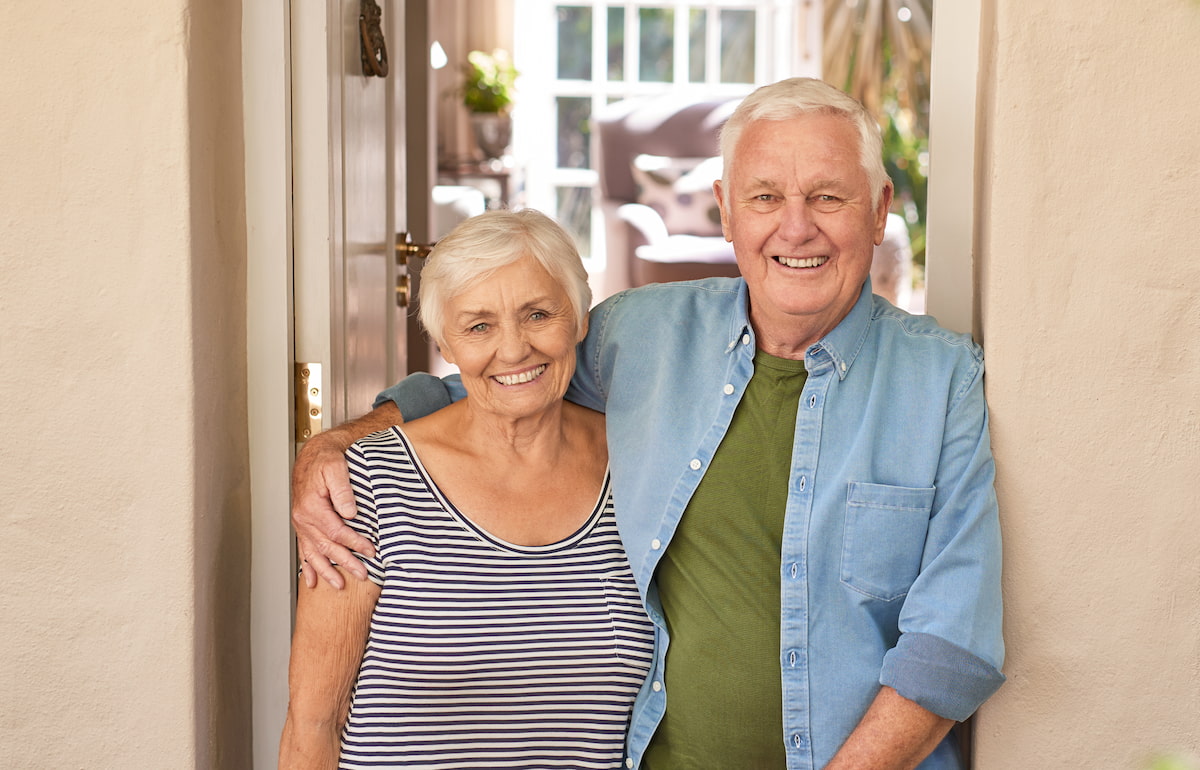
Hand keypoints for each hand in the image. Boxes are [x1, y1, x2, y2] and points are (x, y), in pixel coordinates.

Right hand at [290, 435, 373, 589]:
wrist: (313, 455)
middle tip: (362, 574)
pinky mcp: (303, 525)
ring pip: (313, 553)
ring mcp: (301, 524)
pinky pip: (303, 550)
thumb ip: (342, 490)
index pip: (336, 532)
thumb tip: (350, 512)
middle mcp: (303, 518)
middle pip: (326, 547)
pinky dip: (308, 567)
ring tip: (339, 584)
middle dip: (345, 562)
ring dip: (326, 571)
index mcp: (312, 506)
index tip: (371, 551)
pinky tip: (312, 580)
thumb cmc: (325, 460)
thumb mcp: (336, 468)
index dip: (355, 543)